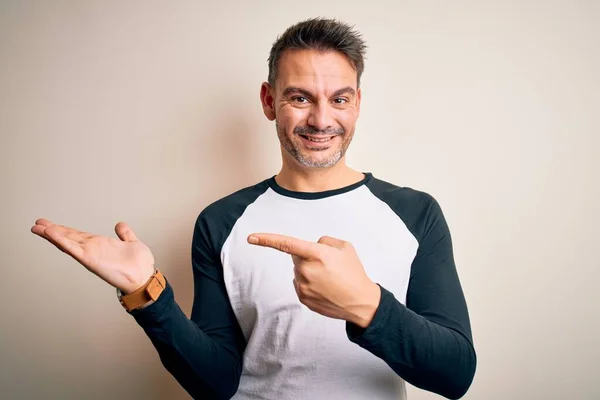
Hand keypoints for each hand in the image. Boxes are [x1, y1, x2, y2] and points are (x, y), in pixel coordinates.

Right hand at [31, 218, 154, 292]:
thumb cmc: (140, 265)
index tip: (51, 224)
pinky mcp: (91, 260)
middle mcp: (93, 250)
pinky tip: (51, 234)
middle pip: (69, 237)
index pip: (78, 235)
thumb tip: (119, 225)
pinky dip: (62, 241)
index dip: (65, 230)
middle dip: (53, 231)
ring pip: (68, 242)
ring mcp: (91, 255)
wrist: (144, 278)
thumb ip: (124, 234)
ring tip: (38, 228)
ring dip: (53, 234)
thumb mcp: (132, 243)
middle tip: (37, 224)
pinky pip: (74, 249)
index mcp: (101, 245)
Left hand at [247, 233, 380, 327]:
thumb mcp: (344, 247)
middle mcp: (307, 270)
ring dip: (309, 271)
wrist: (361, 302)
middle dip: (307, 257)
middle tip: (328, 265)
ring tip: (329, 278)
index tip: (250, 238)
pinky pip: (300, 283)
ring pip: (299, 271)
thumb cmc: (354, 272)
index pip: (287, 244)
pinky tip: (325, 288)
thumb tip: (312, 246)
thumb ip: (323, 241)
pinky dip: (310, 283)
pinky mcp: (303, 298)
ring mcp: (303, 286)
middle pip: (296, 257)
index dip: (267, 239)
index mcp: (317, 254)